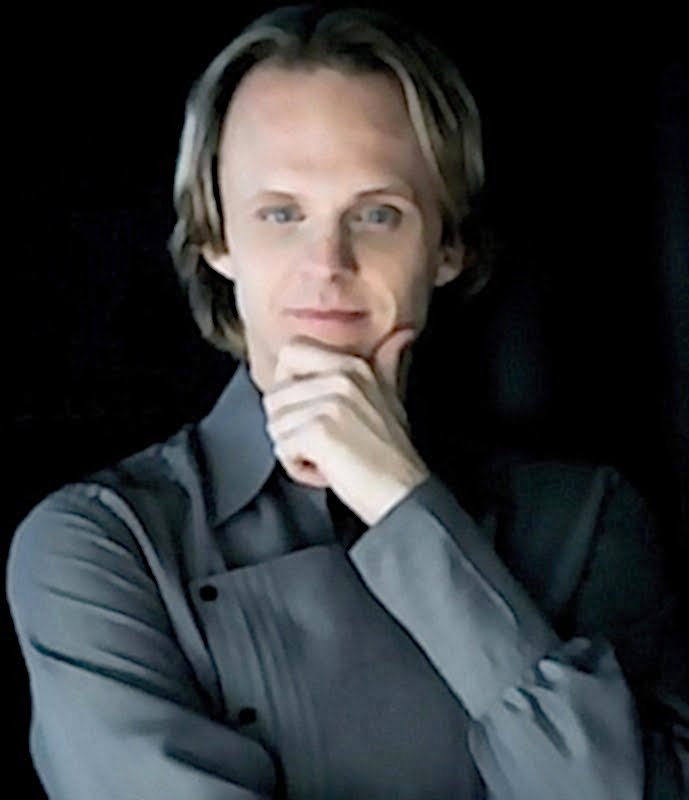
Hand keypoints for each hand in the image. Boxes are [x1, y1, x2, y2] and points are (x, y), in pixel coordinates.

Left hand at [262, 327, 430, 525]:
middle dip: (291, 427)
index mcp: (352, 365)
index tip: (310, 411)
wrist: (404, 496)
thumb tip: (402, 336)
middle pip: (275, 395)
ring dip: (295, 450)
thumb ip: (388, 365)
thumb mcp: (392, 401)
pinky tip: (327, 471)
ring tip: (329, 458)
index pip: (290, 353)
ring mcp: (330, 403)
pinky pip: (281, 448)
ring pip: (275, 425)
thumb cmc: (393, 456)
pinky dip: (298, 468)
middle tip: (325, 444)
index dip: (289, 386)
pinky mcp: (319, 432)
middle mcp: (341, 377)